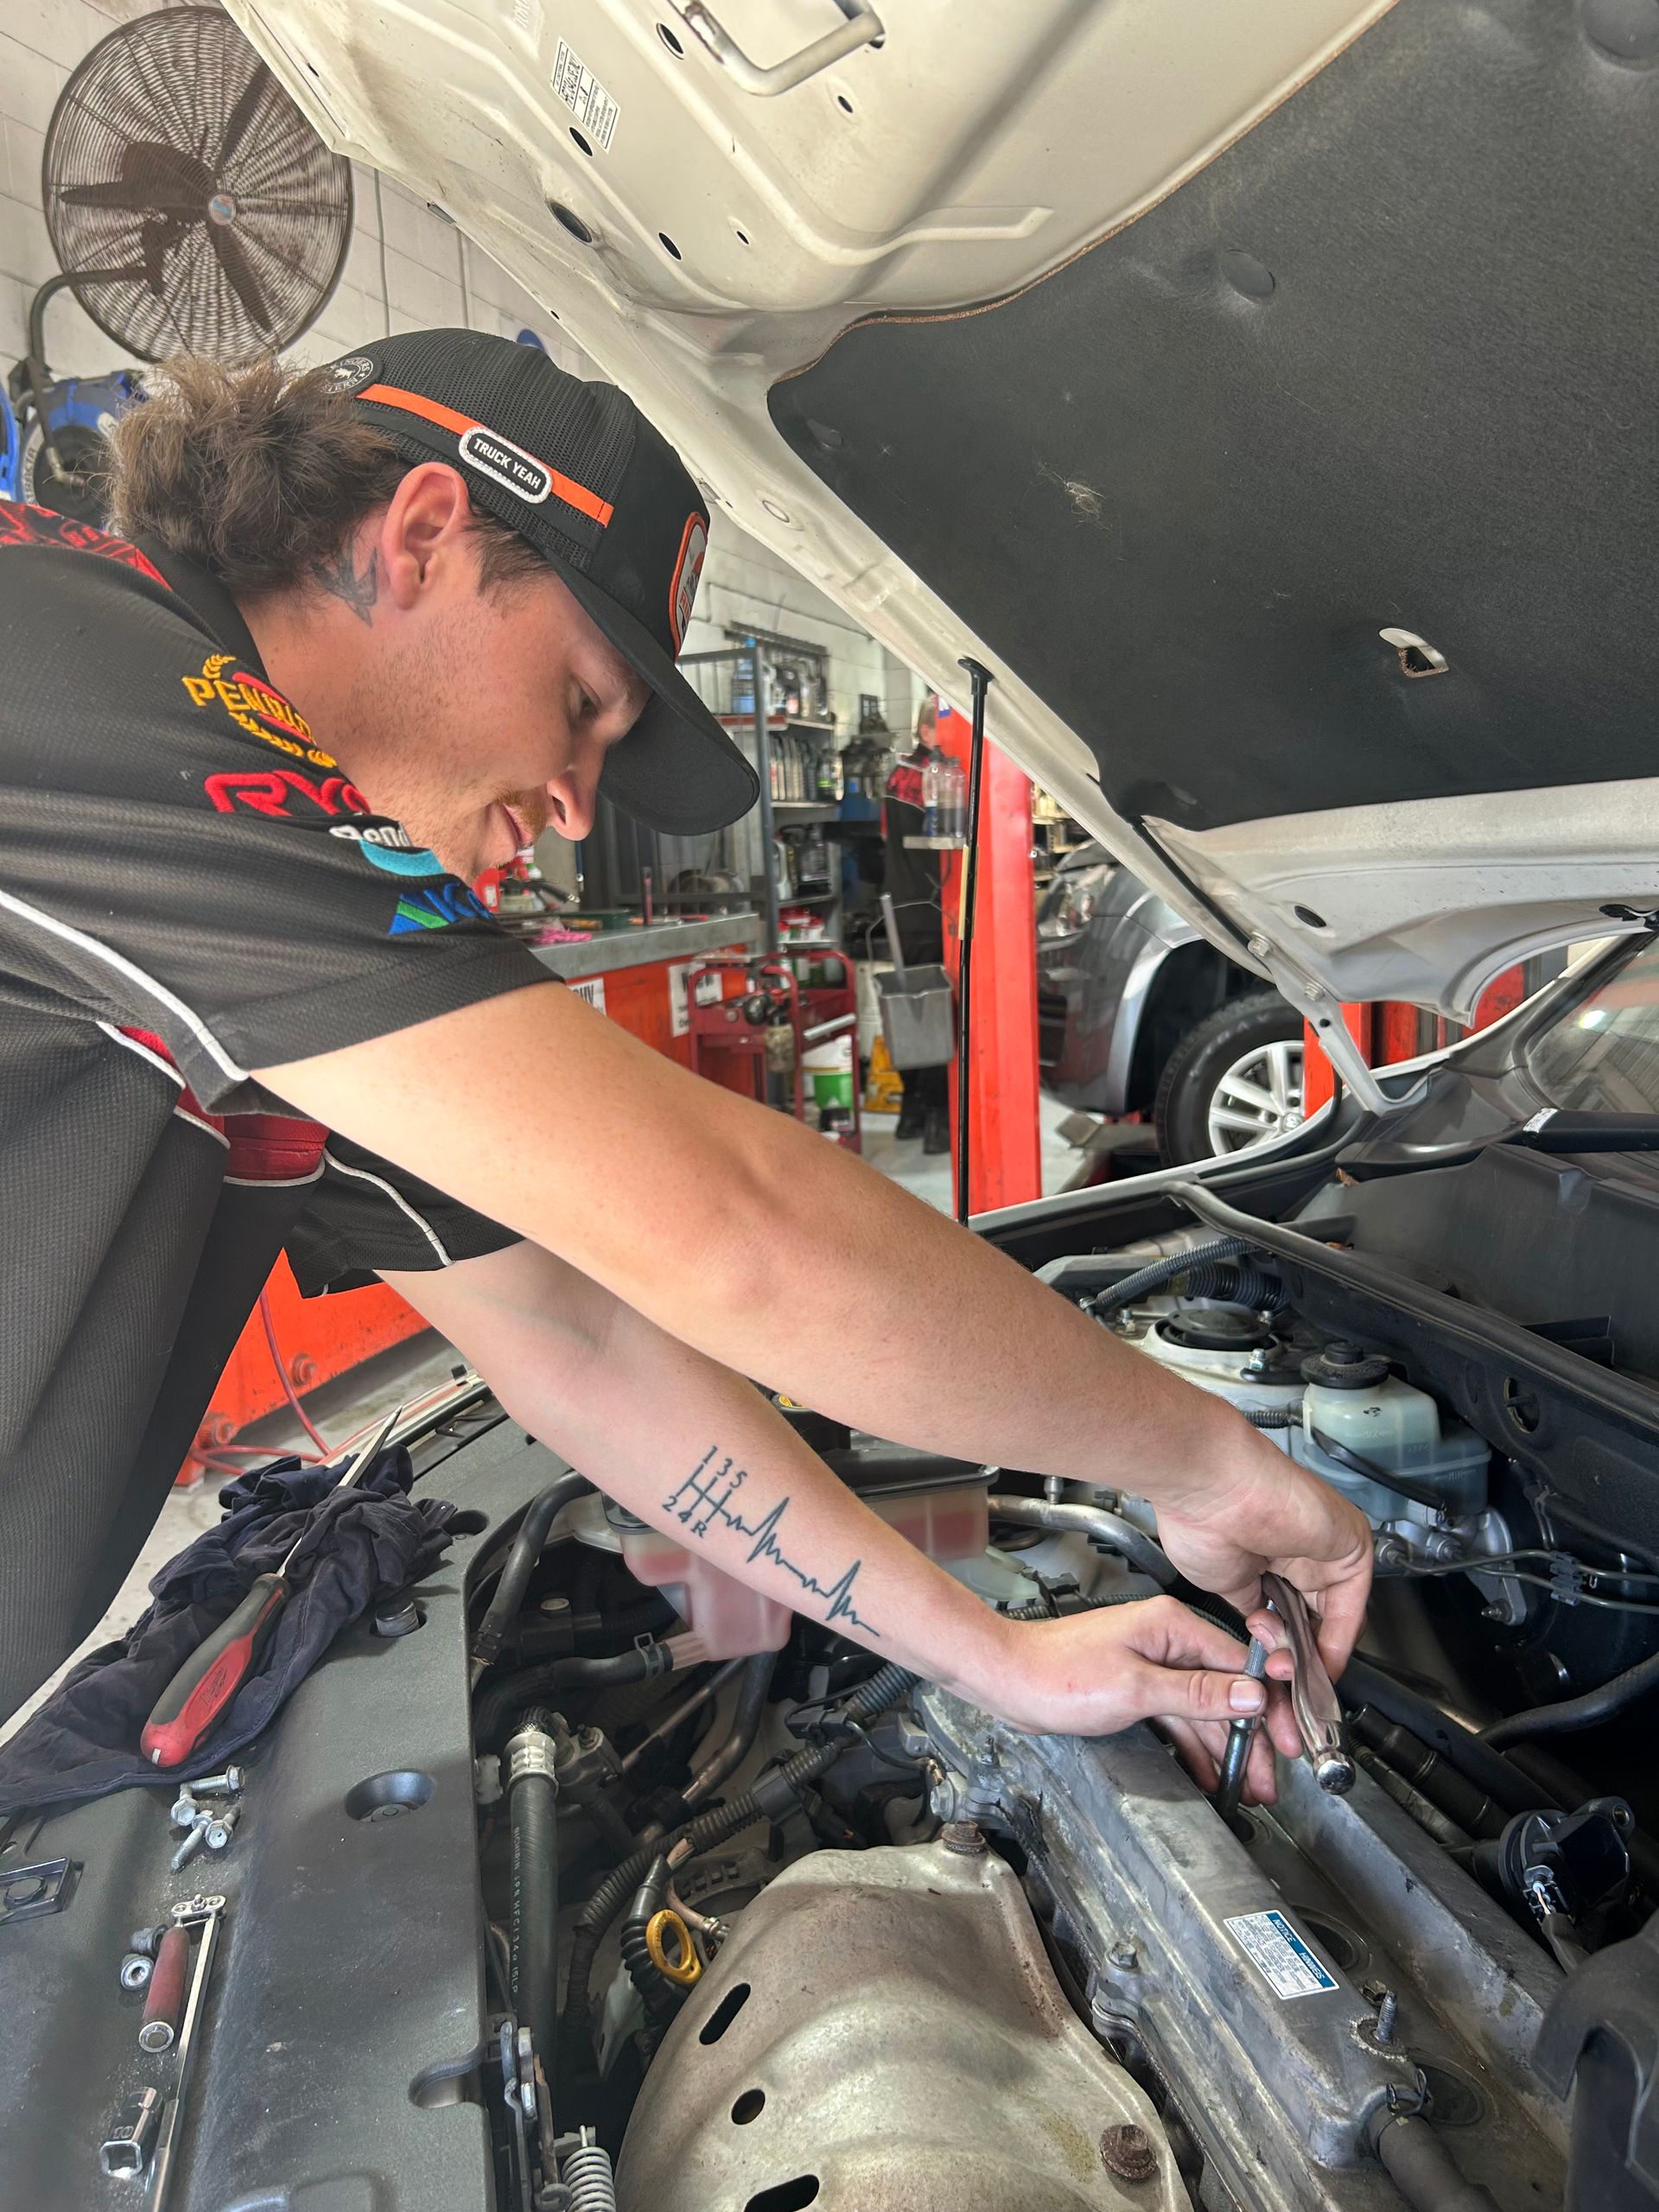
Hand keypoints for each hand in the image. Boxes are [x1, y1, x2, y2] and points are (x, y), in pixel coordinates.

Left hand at [967, 1596, 1296, 1803]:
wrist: (1007, 1680)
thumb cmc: (1057, 1674)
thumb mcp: (1136, 1688)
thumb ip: (1196, 1694)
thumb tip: (1249, 1694)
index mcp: (1172, 1625)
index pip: (1241, 1665)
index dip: (1268, 1707)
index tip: (1287, 1740)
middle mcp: (1166, 1639)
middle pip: (1226, 1690)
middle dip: (1250, 1737)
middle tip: (1268, 1777)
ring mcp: (1151, 1663)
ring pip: (1203, 1708)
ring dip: (1226, 1747)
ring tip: (1248, 1784)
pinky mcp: (1136, 1686)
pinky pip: (1178, 1717)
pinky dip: (1195, 1745)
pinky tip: (1211, 1772)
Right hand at [1153, 1415, 1373, 1676]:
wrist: (1208, 1484)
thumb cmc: (1200, 1519)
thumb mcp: (1222, 1583)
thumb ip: (1250, 1608)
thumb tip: (1262, 1635)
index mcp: (1273, 1553)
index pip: (1289, 1614)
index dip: (1280, 1655)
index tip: (1271, 1687)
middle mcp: (1305, 1551)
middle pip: (1312, 1622)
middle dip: (1295, 1667)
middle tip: (1280, 1697)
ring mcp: (1329, 1549)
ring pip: (1331, 1620)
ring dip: (1309, 1659)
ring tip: (1280, 1675)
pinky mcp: (1351, 1547)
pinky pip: (1350, 1607)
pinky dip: (1334, 1642)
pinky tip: (1310, 1665)